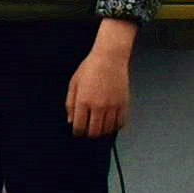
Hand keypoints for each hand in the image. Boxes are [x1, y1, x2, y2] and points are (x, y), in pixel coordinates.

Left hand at [65, 24, 136, 140]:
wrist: (110, 58)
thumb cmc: (90, 67)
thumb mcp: (74, 83)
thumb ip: (70, 103)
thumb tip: (70, 120)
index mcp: (83, 101)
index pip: (79, 127)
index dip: (77, 133)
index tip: (78, 132)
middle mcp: (98, 105)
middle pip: (94, 132)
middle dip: (89, 134)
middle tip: (88, 131)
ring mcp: (112, 105)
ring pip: (107, 129)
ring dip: (102, 132)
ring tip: (99, 127)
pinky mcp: (123, 103)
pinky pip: (120, 123)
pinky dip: (115, 126)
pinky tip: (110, 123)